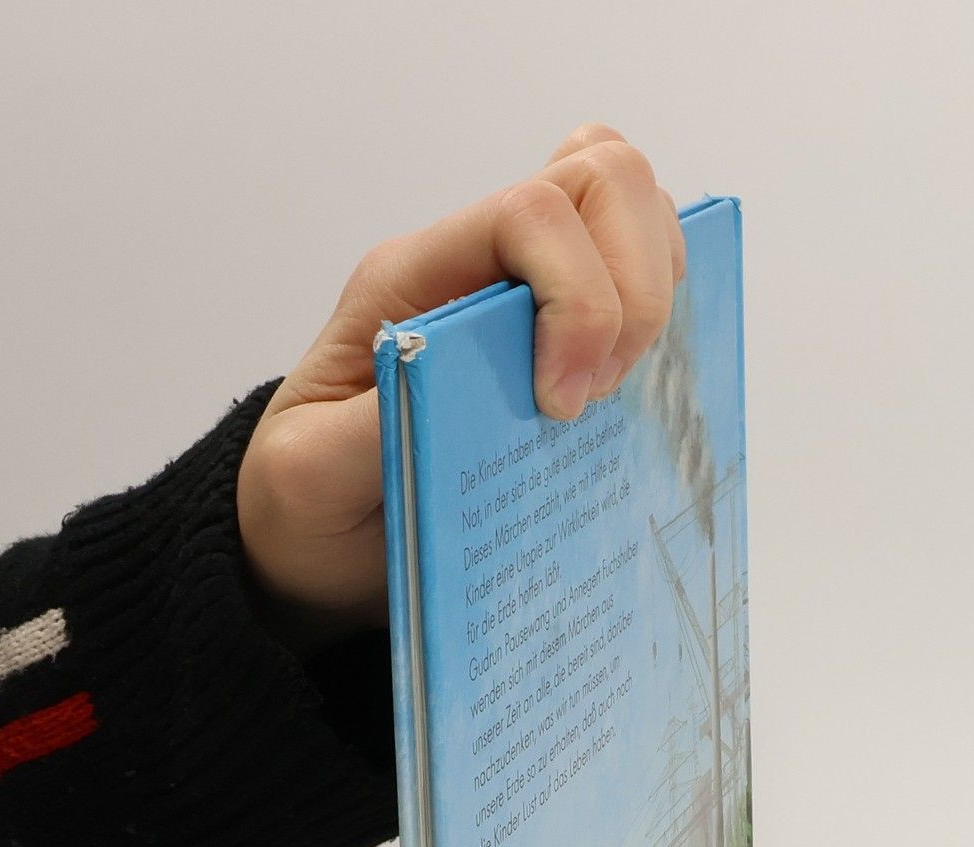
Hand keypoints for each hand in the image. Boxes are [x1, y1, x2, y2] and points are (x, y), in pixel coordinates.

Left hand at [236, 124, 686, 639]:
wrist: (314, 541)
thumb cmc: (308, 503)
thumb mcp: (311, 476)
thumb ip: (370, 423)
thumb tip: (439, 375)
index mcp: (413, 279)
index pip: (531, 212)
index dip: (578, 297)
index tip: (561, 406)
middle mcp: (476, 263)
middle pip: (602, 178)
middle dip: (631, 290)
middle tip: (594, 397)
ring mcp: (527, 290)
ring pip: (633, 206)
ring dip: (652, 294)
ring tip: (611, 391)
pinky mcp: (564, 333)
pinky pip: (643, 272)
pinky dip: (665, 314)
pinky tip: (630, 389)